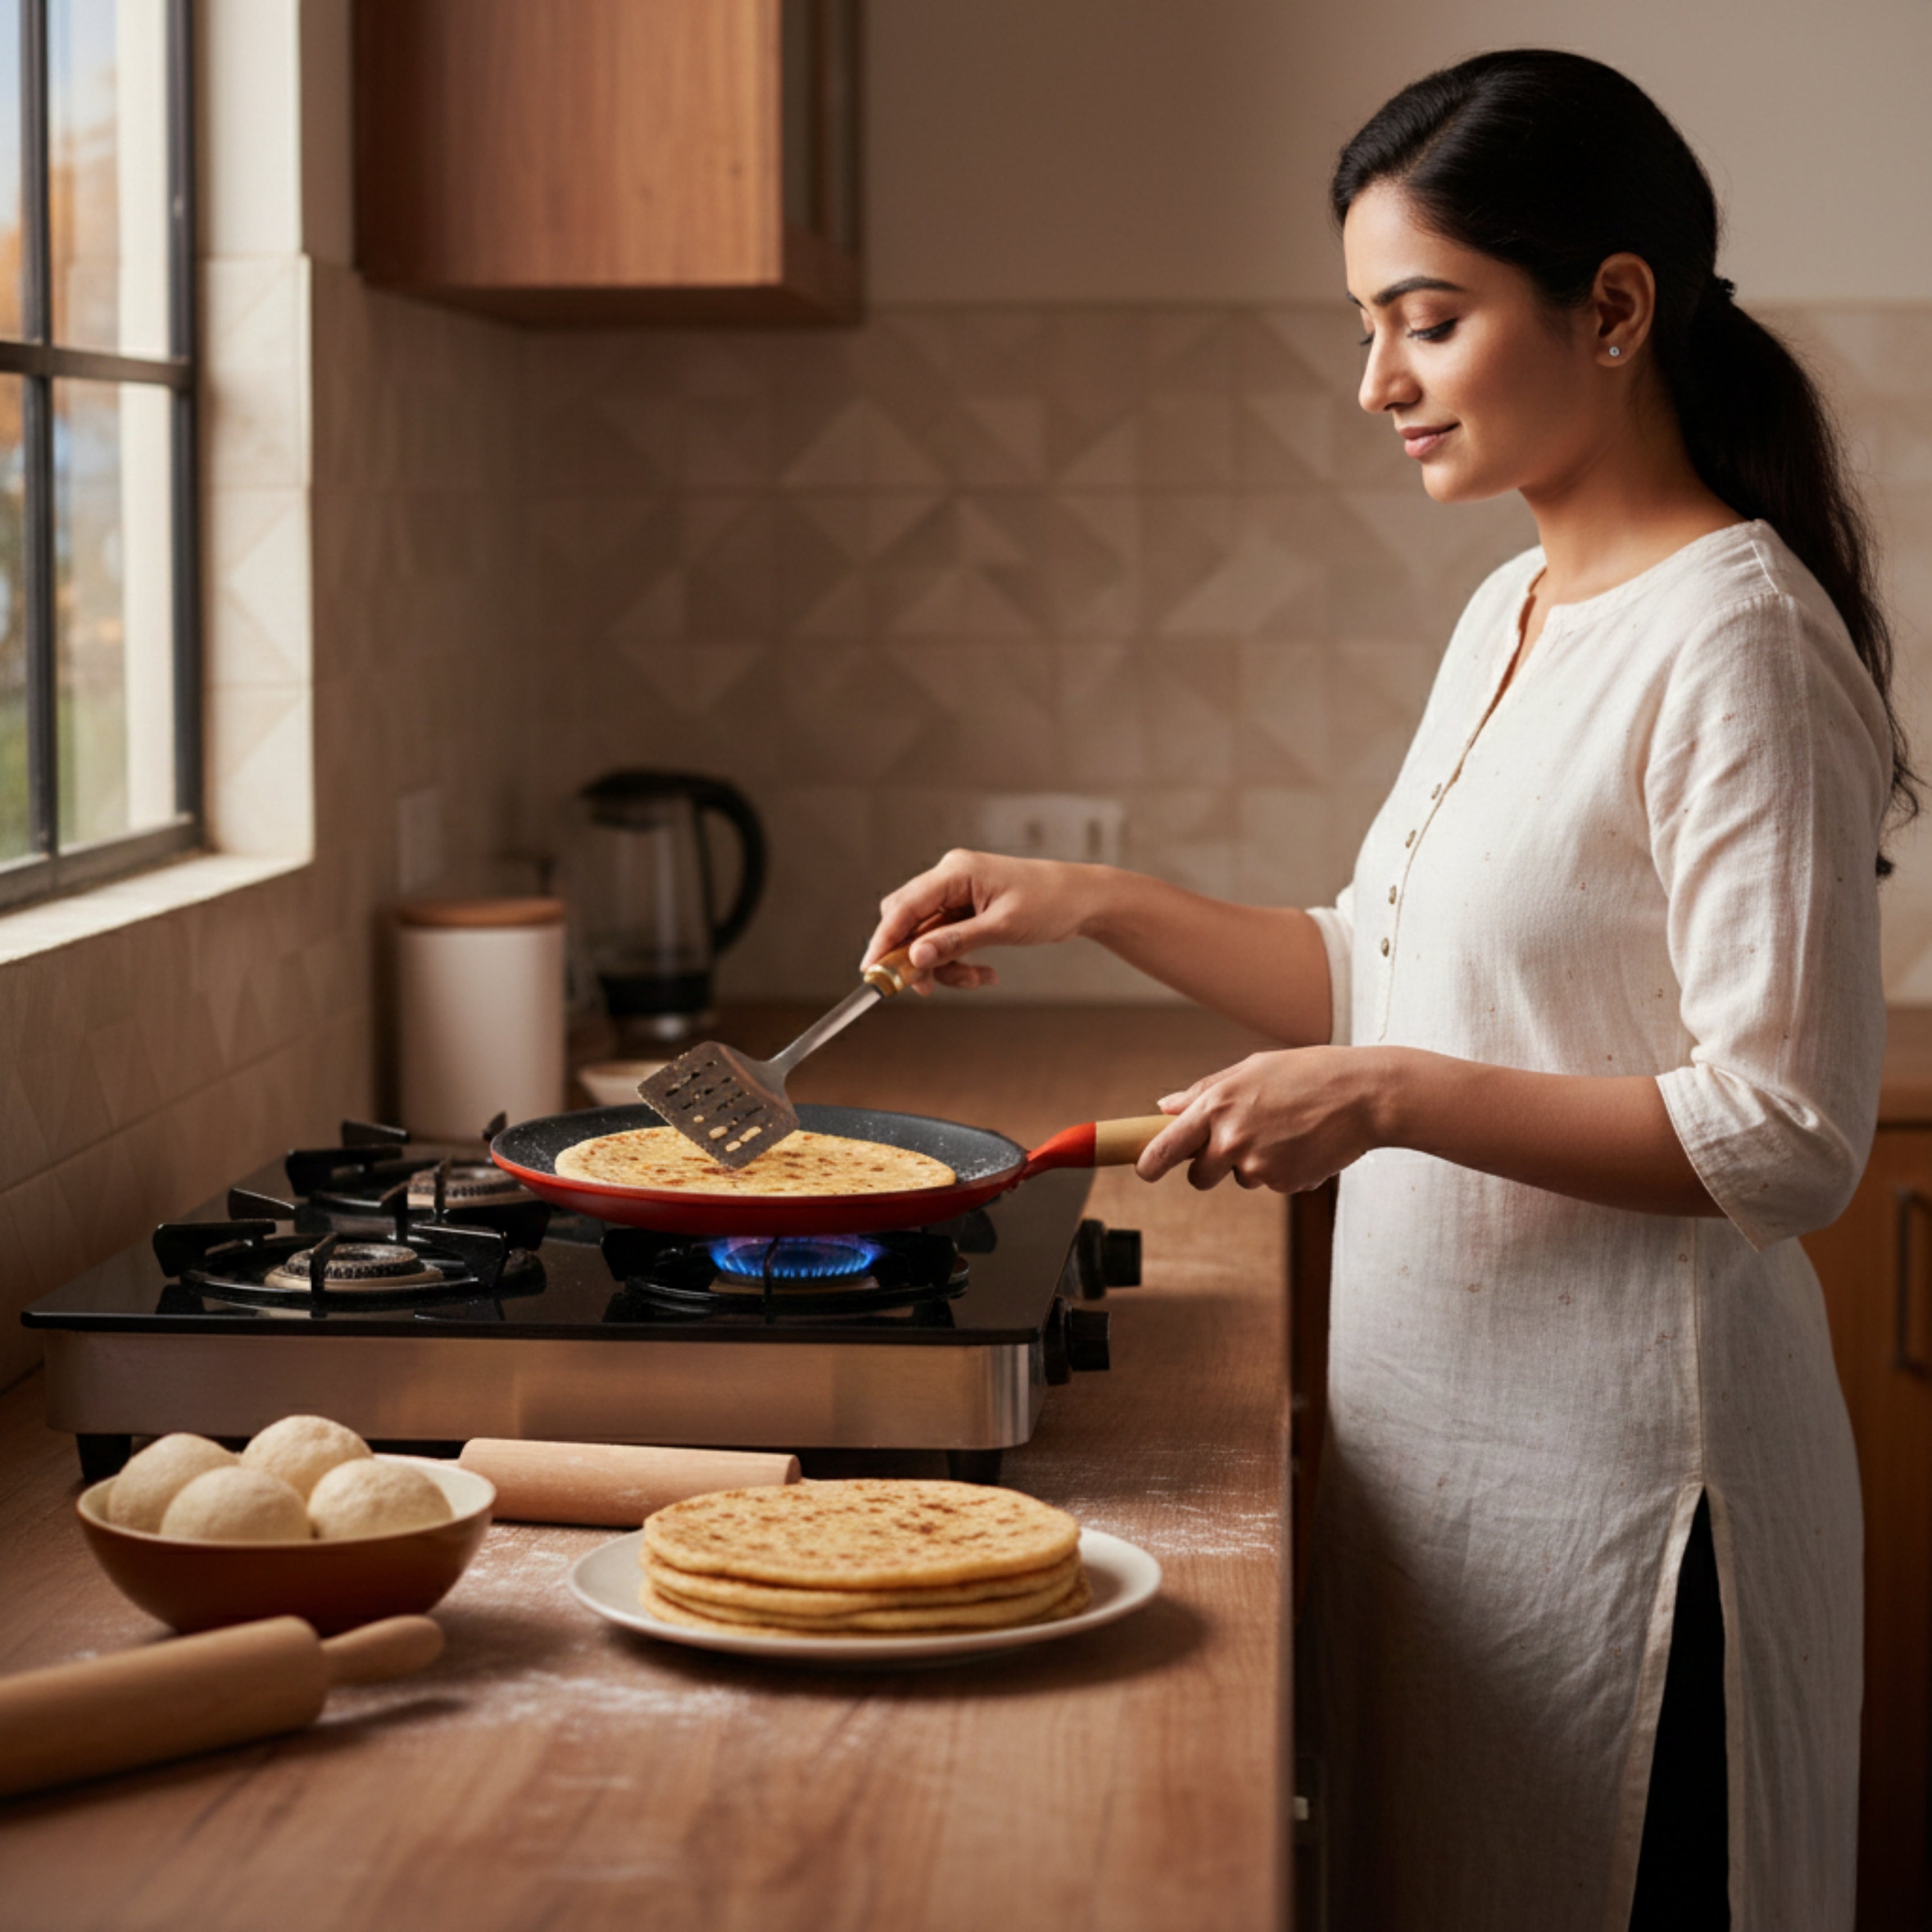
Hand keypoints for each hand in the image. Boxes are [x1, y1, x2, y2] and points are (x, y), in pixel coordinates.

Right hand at [863, 850, 1108, 993]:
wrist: (1084, 900)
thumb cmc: (1049, 903)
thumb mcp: (1002, 926)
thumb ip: (955, 941)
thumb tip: (916, 958)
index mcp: (955, 871)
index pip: (904, 906)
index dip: (884, 940)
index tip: (872, 971)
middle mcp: (951, 878)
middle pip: (908, 921)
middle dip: (914, 958)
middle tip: (925, 988)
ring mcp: (958, 894)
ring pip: (928, 937)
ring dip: (944, 965)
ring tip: (977, 980)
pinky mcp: (968, 910)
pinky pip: (947, 940)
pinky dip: (959, 961)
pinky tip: (985, 974)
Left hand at [1137, 1048, 1383, 1192]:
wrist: (1366, 1095)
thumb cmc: (1309, 1073)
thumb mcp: (1252, 1068)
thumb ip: (1204, 1091)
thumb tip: (1164, 1107)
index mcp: (1216, 1105)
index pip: (1165, 1147)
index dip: (1149, 1164)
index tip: (1143, 1170)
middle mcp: (1231, 1139)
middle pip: (1198, 1177)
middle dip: (1210, 1168)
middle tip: (1239, 1142)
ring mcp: (1258, 1165)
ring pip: (1241, 1178)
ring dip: (1255, 1163)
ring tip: (1288, 1130)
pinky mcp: (1285, 1183)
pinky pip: (1273, 1183)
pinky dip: (1286, 1169)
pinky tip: (1307, 1143)